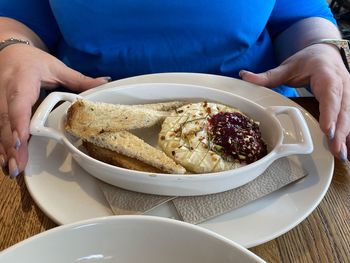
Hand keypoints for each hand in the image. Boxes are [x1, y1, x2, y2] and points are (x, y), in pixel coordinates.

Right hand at [0, 44, 109, 176]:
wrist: (8, 52)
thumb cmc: (32, 60)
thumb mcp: (56, 66)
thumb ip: (79, 79)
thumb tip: (104, 83)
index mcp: (22, 80)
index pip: (19, 102)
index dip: (19, 121)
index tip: (22, 138)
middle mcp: (6, 92)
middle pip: (6, 120)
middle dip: (12, 144)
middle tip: (19, 165)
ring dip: (5, 149)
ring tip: (13, 168)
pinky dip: (1, 146)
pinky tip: (6, 162)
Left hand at [240, 43, 349, 160]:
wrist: (325, 53)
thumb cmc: (308, 60)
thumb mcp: (287, 66)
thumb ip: (268, 75)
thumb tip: (244, 75)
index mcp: (326, 75)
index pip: (330, 95)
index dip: (330, 112)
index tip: (327, 129)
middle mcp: (342, 85)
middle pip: (342, 110)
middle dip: (340, 132)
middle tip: (335, 150)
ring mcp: (348, 94)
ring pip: (349, 116)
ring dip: (346, 137)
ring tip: (342, 155)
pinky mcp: (348, 102)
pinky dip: (349, 135)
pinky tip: (348, 151)